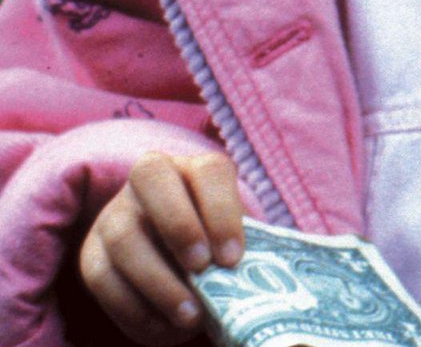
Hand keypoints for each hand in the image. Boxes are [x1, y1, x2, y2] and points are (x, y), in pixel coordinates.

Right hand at [78, 151, 245, 345]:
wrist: (175, 266)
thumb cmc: (217, 250)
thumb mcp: (231, 241)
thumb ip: (236, 249)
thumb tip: (254, 281)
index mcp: (196, 169)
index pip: (209, 171)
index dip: (222, 211)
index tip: (233, 258)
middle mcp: (150, 180)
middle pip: (151, 178)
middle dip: (179, 225)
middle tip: (203, 268)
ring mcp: (115, 215)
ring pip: (124, 237)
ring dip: (158, 281)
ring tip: (190, 313)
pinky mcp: (91, 254)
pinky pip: (103, 278)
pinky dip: (134, 307)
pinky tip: (163, 325)